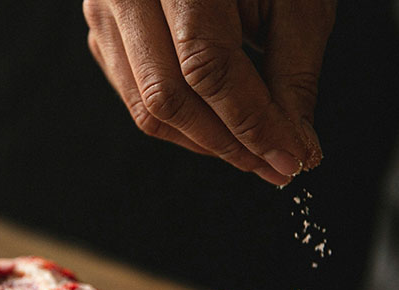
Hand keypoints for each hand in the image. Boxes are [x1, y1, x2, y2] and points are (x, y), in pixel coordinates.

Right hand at [83, 0, 335, 185]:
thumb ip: (293, 74)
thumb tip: (295, 148)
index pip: (208, 67)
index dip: (250, 124)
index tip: (288, 160)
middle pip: (168, 97)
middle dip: (227, 144)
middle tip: (272, 165)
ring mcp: (105, 9)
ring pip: (148, 108)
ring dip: (204, 141)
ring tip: (249, 150)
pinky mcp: (103, 30)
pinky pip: (136, 97)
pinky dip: (182, 122)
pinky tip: (215, 124)